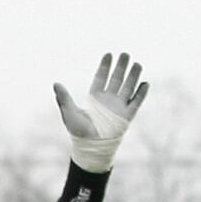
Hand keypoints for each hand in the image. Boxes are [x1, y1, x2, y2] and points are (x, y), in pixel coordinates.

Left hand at [53, 52, 148, 172]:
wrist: (91, 148)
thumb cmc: (79, 132)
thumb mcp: (69, 112)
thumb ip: (63, 98)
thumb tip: (55, 83)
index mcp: (95, 98)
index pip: (101, 78)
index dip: (105, 66)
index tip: (108, 54)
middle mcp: (108, 100)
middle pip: (116, 79)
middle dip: (121, 67)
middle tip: (125, 54)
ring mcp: (118, 107)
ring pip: (128, 87)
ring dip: (133, 76)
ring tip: (137, 64)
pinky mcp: (126, 116)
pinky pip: (136, 102)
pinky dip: (141, 93)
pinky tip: (145, 83)